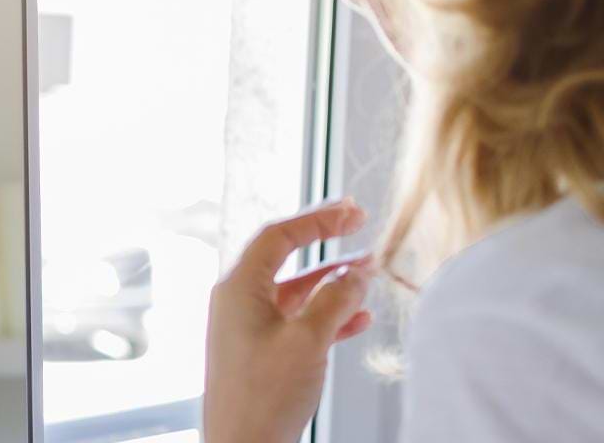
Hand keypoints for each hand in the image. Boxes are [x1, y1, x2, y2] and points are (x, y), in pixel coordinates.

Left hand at [203, 198, 376, 442]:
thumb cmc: (263, 395)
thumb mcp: (307, 341)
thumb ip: (334, 300)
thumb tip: (356, 272)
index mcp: (238, 288)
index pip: (277, 236)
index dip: (317, 218)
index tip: (352, 210)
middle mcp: (238, 301)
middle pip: (284, 257)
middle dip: (324, 241)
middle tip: (358, 224)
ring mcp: (248, 327)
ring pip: (295, 292)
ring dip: (332, 281)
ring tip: (368, 271)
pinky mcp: (261, 352)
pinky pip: (296, 321)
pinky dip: (327, 315)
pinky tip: (358, 318)